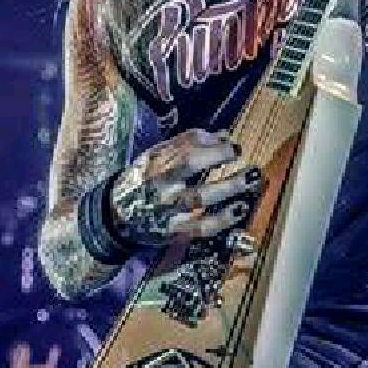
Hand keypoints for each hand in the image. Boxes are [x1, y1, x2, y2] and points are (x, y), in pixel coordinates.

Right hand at [108, 129, 262, 246]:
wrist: (115, 216)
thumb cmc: (143, 180)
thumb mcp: (156, 157)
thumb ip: (187, 145)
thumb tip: (224, 135)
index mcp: (155, 162)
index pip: (184, 145)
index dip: (210, 142)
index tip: (231, 144)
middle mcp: (160, 183)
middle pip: (189, 164)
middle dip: (218, 156)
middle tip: (238, 153)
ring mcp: (167, 209)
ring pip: (200, 197)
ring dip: (229, 187)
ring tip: (251, 180)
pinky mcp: (174, 232)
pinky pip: (201, 226)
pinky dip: (223, 219)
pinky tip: (239, 209)